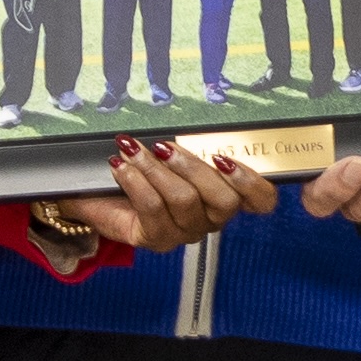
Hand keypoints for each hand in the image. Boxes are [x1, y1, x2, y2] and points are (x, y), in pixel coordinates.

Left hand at [99, 137, 279, 248]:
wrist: (99, 198)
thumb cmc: (141, 171)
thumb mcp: (170, 154)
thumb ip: (190, 144)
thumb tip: (193, 121)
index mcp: (225, 195)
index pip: (261, 201)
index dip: (254, 182)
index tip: (225, 158)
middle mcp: (211, 218)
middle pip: (224, 199)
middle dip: (194, 167)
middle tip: (165, 146)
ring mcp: (185, 231)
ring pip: (185, 200)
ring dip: (155, 169)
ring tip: (132, 149)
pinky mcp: (157, 239)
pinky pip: (153, 208)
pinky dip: (136, 181)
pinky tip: (121, 166)